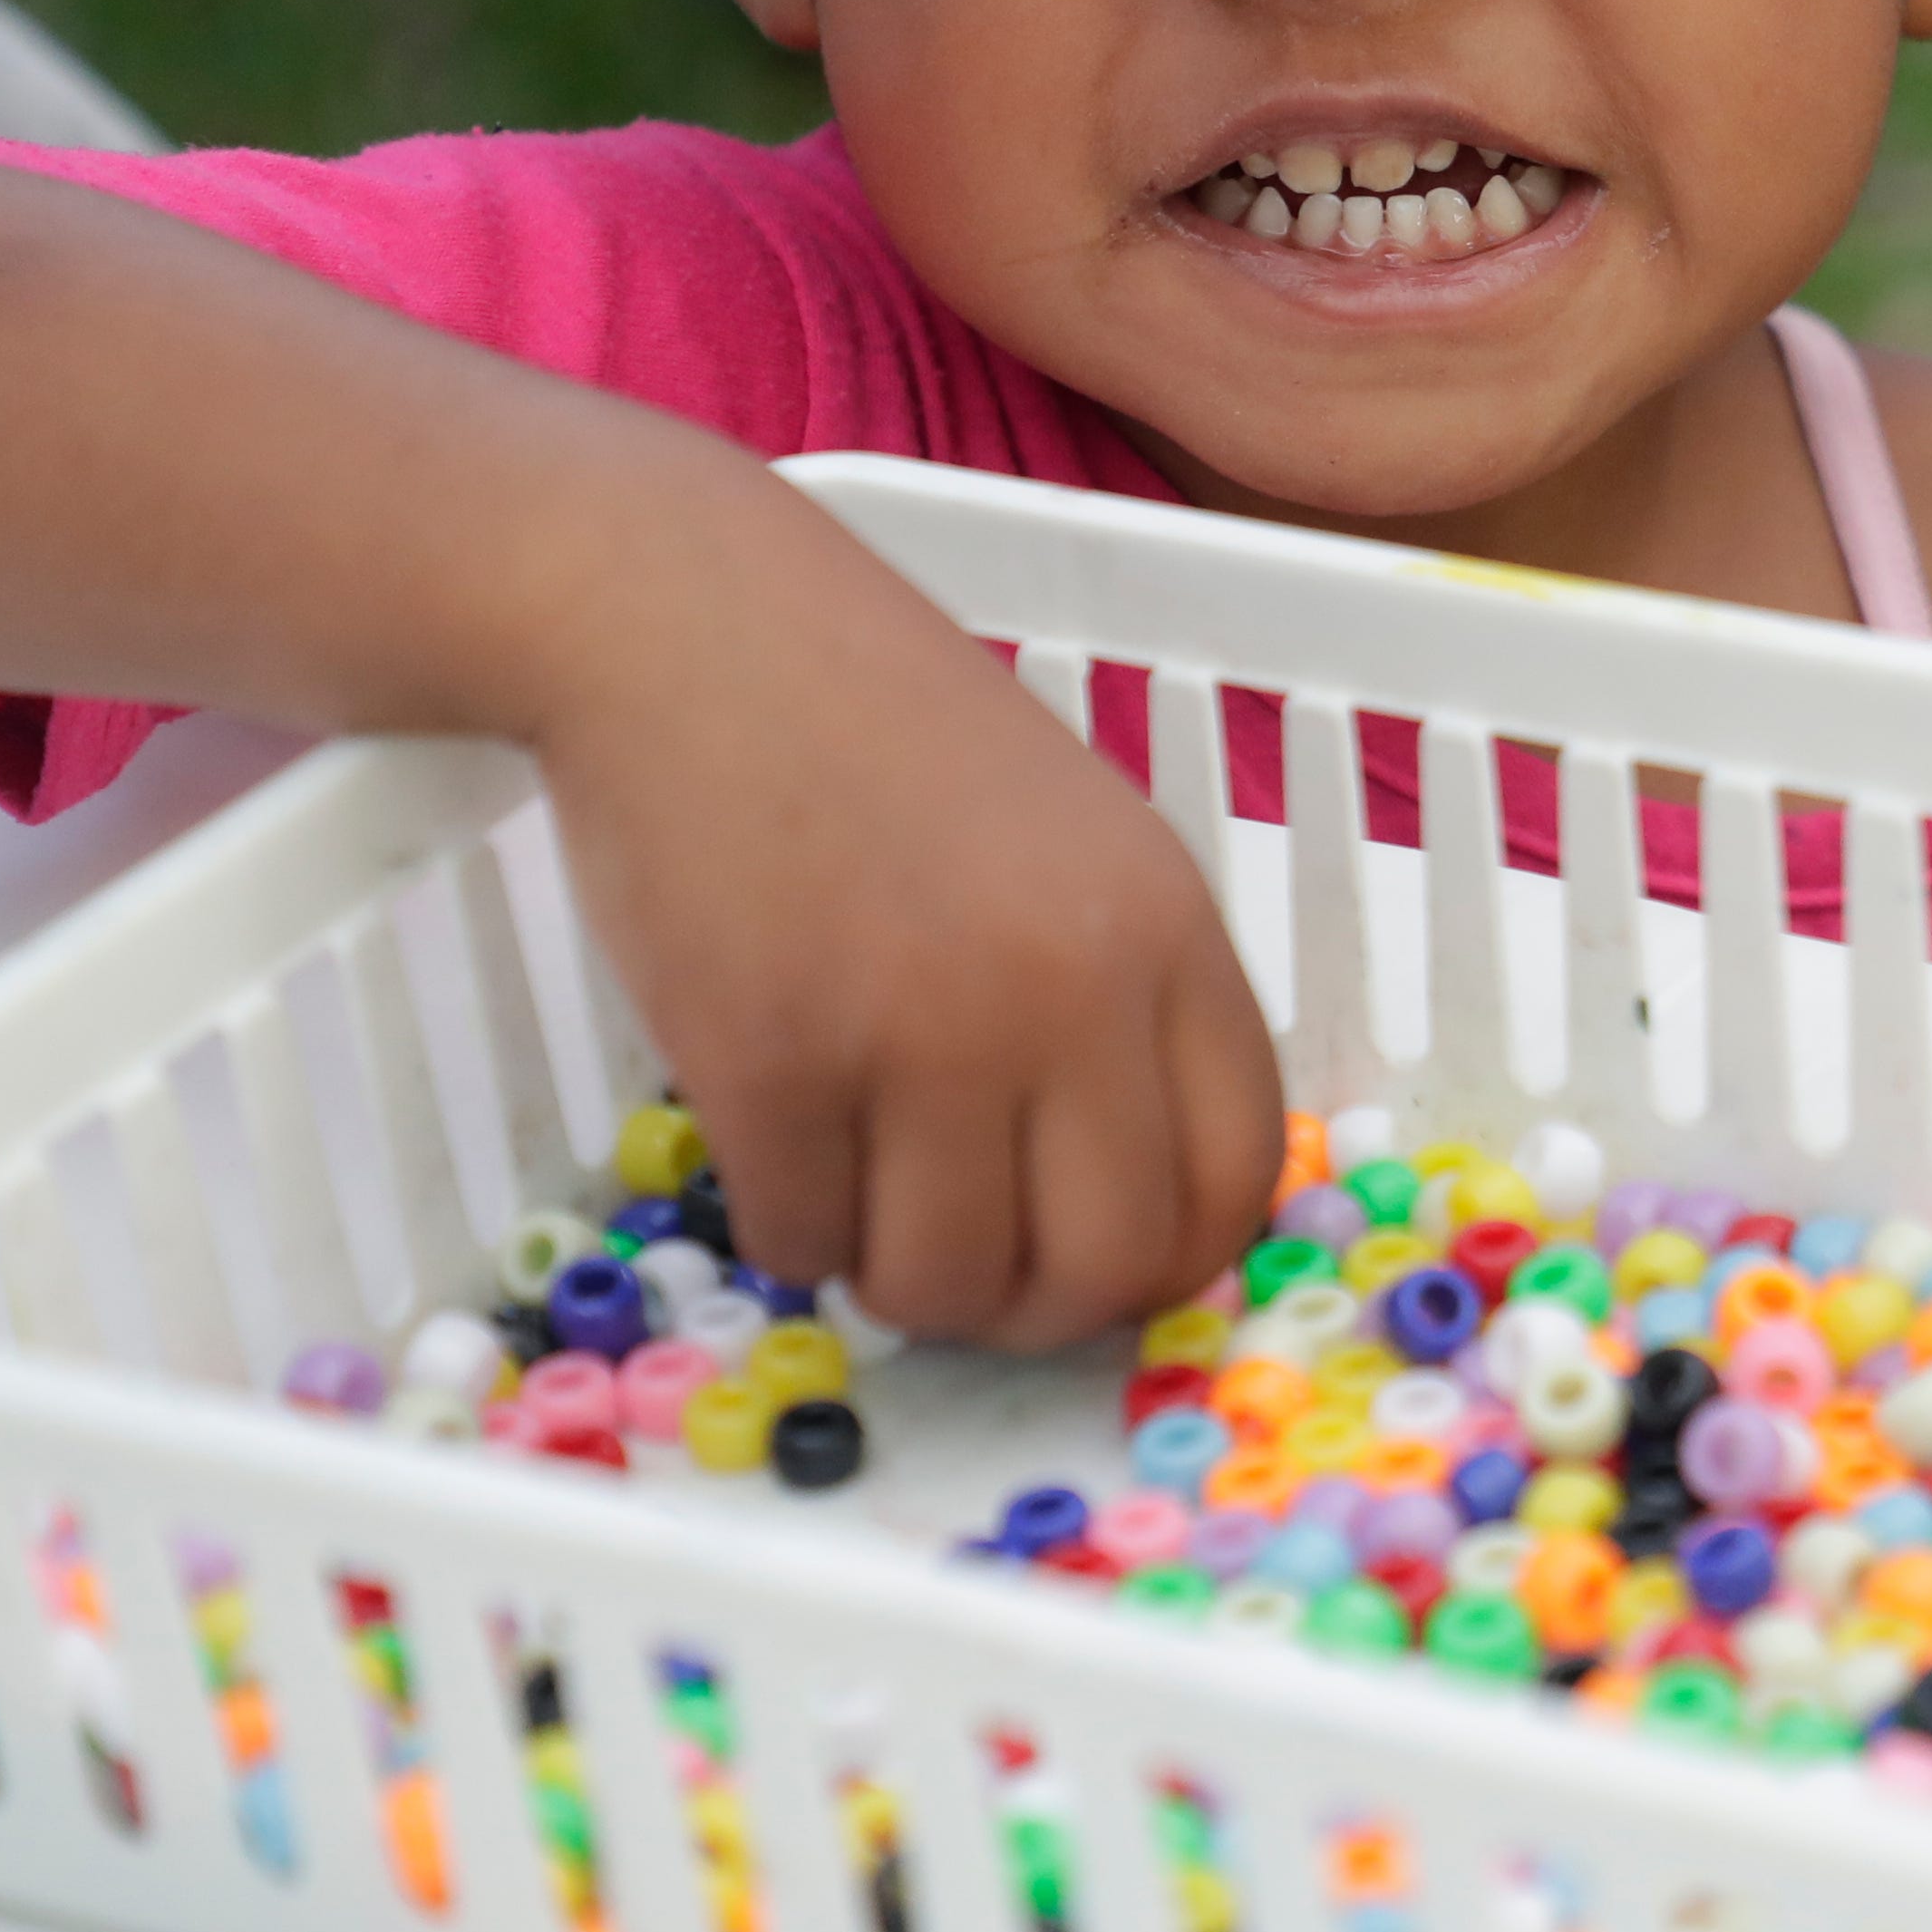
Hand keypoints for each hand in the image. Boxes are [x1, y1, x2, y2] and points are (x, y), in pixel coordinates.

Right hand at [528, 496, 1287, 1349]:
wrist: (693, 625)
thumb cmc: (880, 730)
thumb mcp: (1078, 841)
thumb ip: (1120, 998)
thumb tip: (1128, 1202)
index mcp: (1168, 932)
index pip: (1239, 1177)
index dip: (1170, 1260)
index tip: (1095, 1262)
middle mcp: (1072, 993)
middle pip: (1108, 1266)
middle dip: (1032, 1306)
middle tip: (965, 1267)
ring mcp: (923, 1030)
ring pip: (948, 1284)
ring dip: (898, 1274)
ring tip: (859, 1186)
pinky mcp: (775, 1059)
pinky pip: (805, 1236)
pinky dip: (788, 1223)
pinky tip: (772, 1136)